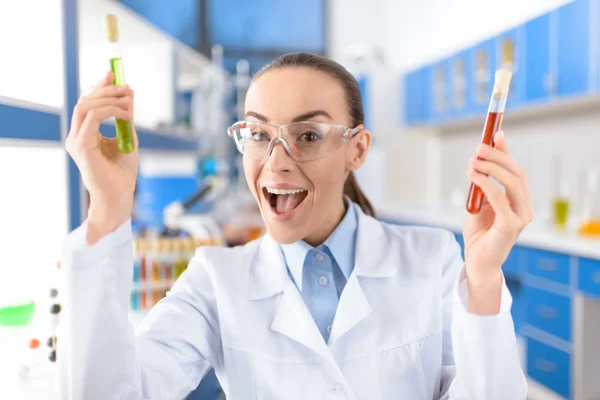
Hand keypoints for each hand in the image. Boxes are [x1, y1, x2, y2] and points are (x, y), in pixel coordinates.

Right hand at [65, 71, 138, 243]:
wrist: (120, 195)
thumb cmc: (123, 172)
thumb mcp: (127, 137)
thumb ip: (125, 117)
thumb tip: (128, 94)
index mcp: (84, 134)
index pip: (89, 104)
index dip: (100, 87)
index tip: (113, 74)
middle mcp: (76, 136)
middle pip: (86, 101)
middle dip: (106, 89)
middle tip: (126, 86)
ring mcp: (76, 141)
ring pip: (86, 106)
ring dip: (109, 98)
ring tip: (129, 100)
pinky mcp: (81, 146)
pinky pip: (93, 118)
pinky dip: (110, 111)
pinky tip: (126, 113)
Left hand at [463, 131, 533, 312]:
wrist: (477, 261)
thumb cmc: (479, 232)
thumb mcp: (478, 202)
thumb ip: (482, 183)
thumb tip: (478, 159)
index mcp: (519, 200)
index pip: (516, 170)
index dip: (506, 151)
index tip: (495, 133)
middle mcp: (525, 207)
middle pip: (516, 173)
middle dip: (498, 156)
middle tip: (478, 148)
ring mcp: (521, 218)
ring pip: (512, 183)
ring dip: (491, 168)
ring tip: (472, 162)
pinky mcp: (511, 227)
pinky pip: (500, 200)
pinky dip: (487, 185)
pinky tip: (474, 177)